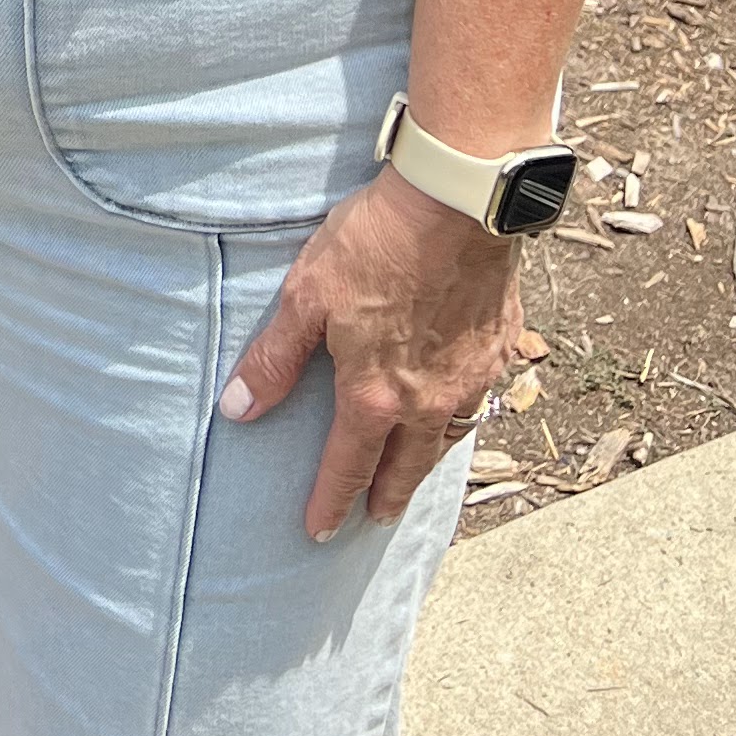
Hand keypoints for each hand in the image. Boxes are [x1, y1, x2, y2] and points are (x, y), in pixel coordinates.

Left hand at [218, 167, 518, 542]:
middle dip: (387, 498)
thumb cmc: (375, 243)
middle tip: (376, 519)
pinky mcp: (499, 347)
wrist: (457, 204)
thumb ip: (274, 360)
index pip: (347, 467)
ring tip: (415, 473)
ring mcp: (469, 377)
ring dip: (428, 463)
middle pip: (405, 467)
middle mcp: (427, 401)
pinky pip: (480, 398)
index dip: (330, 502)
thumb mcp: (305, 297)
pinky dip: (464, 415)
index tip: (319, 531)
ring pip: (448, 439)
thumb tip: (236, 411)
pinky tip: (460, 406)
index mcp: (374, 397)